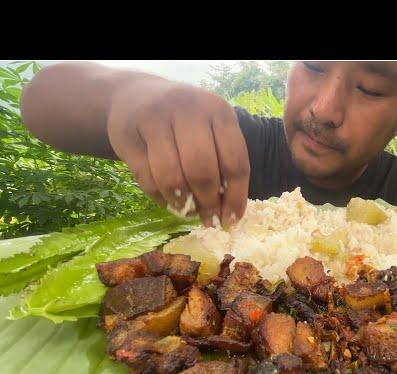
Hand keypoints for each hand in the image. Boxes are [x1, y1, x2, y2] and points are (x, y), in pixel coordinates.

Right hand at [106, 78, 249, 227]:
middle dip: (207, 202)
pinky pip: (147, 179)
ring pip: (171, 177)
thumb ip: (223, 163)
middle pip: (201, 170)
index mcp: (218, 110)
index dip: (235, 196)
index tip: (231, 220)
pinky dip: (161, 198)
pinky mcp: (126, 134)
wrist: (135, 95)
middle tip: (208, 219)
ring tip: (188, 212)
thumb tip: (229, 214)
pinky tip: (169, 201)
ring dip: (182, 204)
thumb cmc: (184, 121)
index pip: (234, 161)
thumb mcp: (211, 130)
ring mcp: (154, 119)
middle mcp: (187, 109)